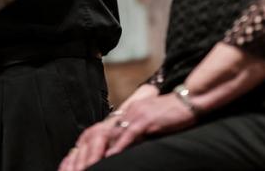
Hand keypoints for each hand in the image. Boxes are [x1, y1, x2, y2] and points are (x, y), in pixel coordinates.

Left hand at [58, 92, 194, 170]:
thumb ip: (136, 133)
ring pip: (111, 136)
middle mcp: (127, 113)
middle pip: (101, 133)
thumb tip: (125, 149)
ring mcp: (135, 115)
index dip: (86, 145)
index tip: (76, 160)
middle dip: (88, 151)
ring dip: (100, 152)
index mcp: (126, 114)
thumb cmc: (171, 115)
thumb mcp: (149, 123)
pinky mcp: (146, 120)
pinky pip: (129, 135)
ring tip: (91, 166)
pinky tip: (112, 157)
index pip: (100, 130)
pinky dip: (119, 147)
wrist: (188, 101)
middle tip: (78, 167)